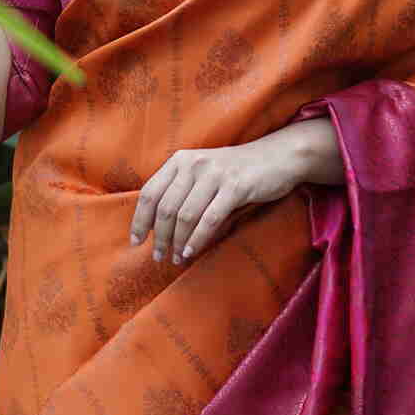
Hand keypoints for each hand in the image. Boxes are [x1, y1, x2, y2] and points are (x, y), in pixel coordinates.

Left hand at [130, 133, 306, 265]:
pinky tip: (191, 252)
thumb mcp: (203, 172)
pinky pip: (209, 219)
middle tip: (159, 257)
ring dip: (177, 242)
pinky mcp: (235, 187)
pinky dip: (197, 239)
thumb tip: (156, 225)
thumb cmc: (237, 171)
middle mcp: (194, 164)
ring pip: (185, 216)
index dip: (140, 220)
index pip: (150, 192)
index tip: (137, 242)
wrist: (278, 156)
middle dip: (159, 237)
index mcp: (180, 160)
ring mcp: (215, 174)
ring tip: (176, 258)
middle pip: (165, 208)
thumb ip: (181, 190)